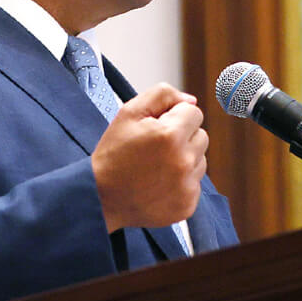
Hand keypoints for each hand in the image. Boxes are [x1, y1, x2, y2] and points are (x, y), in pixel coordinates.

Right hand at [90, 82, 207, 231]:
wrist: (100, 198)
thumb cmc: (112, 155)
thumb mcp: (128, 113)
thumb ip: (162, 95)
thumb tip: (191, 101)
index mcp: (170, 135)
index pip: (194, 112)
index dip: (173, 117)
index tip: (155, 130)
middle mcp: (184, 161)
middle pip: (201, 136)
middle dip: (182, 137)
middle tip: (155, 149)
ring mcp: (187, 186)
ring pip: (200, 160)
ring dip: (183, 160)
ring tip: (156, 167)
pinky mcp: (187, 205)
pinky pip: (194, 184)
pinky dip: (181, 183)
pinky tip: (159, 184)